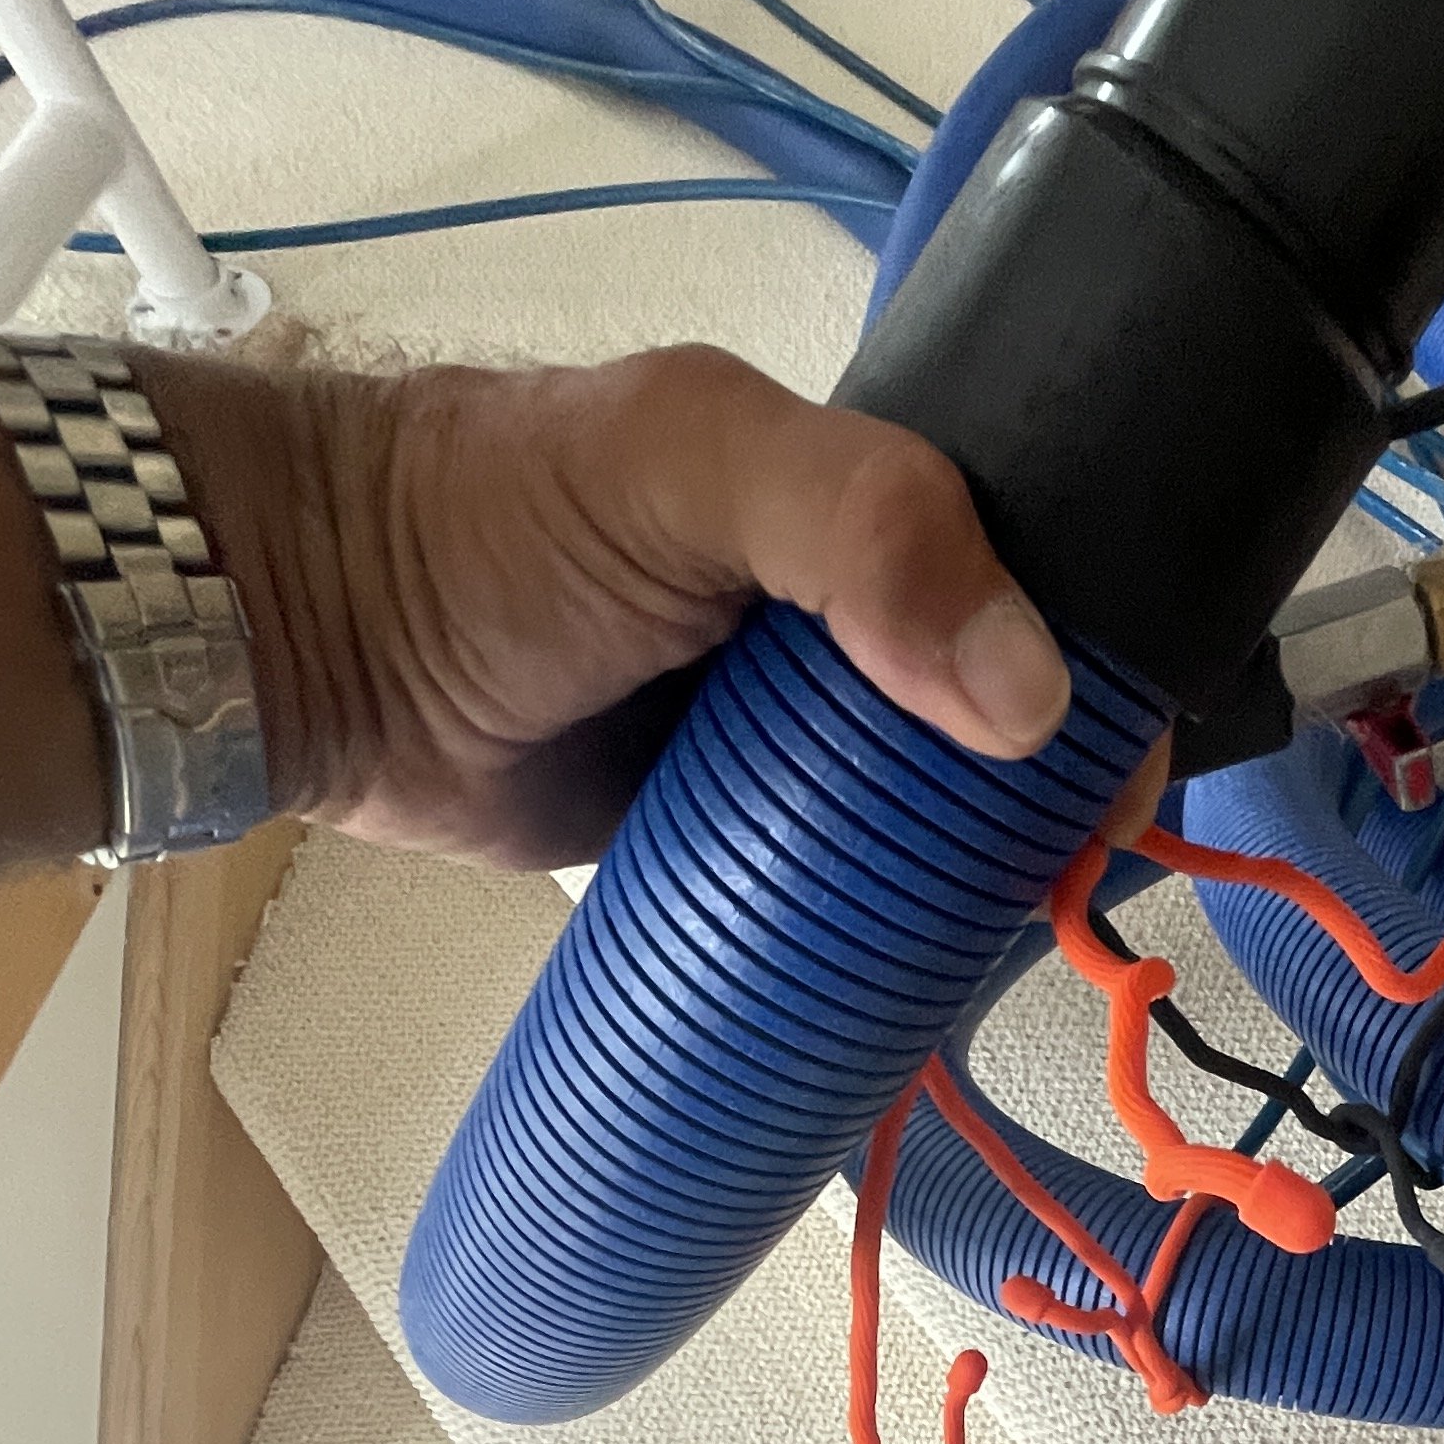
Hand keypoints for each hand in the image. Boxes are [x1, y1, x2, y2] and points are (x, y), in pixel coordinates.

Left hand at [147, 341, 1169, 868]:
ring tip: (1009, 943)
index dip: (1108, 676)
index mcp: (876, 510)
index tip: (1126, 777)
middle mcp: (854, 627)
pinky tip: (929, 985)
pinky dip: (886, 941)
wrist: (317, 634)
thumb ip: (866, 525)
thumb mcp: (692, 457)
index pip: (1048, 585)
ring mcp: (791, 747)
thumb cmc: (494, 510)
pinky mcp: (729, 846)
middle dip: (1055, 803)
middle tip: (1065, 883)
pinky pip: (839, 902)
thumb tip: (1027, 698)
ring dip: (980, 885)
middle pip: (1007, 724)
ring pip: (933, 825)